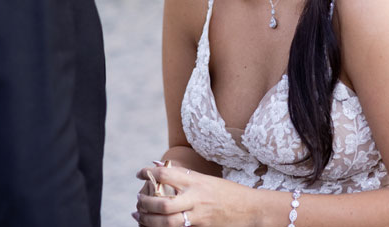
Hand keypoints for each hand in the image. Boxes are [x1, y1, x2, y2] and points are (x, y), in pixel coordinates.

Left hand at [132, 164, 252, 225]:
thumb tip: (158, 166)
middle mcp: (196, 198)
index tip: (139, 174)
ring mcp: (199, 216)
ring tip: (139, 216)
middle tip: (137, 200)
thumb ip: (183, 176)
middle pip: (163, 203)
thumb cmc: (228, 192)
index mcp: (196, 181)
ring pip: (166, 222)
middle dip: (145, 203)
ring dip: (148, 220)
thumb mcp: (206, 179)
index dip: (148, 173)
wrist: (251, 210)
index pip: (166, 174)